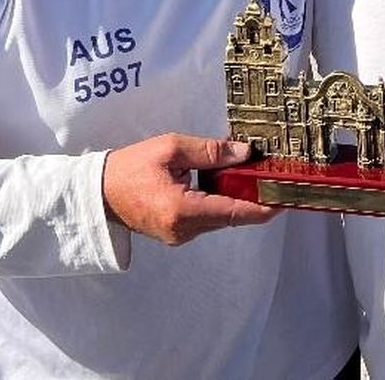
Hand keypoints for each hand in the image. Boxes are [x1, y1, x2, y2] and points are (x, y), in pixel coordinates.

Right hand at [101, 134, 276, 245]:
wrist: (98, 192)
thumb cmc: (131, 167)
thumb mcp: (171, 148)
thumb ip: (211, 151)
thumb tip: (245, 153)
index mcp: (183, 210)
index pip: (235, 212)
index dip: (264, 206)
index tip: (286, 198)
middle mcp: (184, 230)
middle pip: (231, 216)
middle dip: (252, 197)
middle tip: (271, 175)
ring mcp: (180, 236)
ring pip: (220, 219)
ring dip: (235, 199)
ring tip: (252, 174)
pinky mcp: (176, 234)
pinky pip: (207, 219)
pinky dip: (219, 203)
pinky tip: (224, 183)